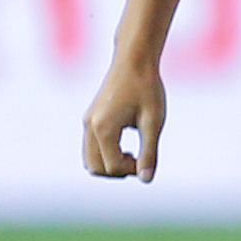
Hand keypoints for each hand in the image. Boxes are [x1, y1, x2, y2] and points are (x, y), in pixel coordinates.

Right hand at [82, 58, 166, 182]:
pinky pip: (90, 148)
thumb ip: (149, 152)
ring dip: (110, 164)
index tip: (148, 158)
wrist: (134, 61)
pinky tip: (125, 144)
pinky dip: (105, 154)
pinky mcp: (89, 119)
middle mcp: (89, 127)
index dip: (132, 170)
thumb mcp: (154, 122)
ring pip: (90, 160)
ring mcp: (87, 122)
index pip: (112, 167)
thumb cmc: (148, 89)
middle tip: (140, 159)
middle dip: (118, 171)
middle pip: (96, 168)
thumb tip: (146, 179)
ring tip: (133, 152)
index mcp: (103, 129)